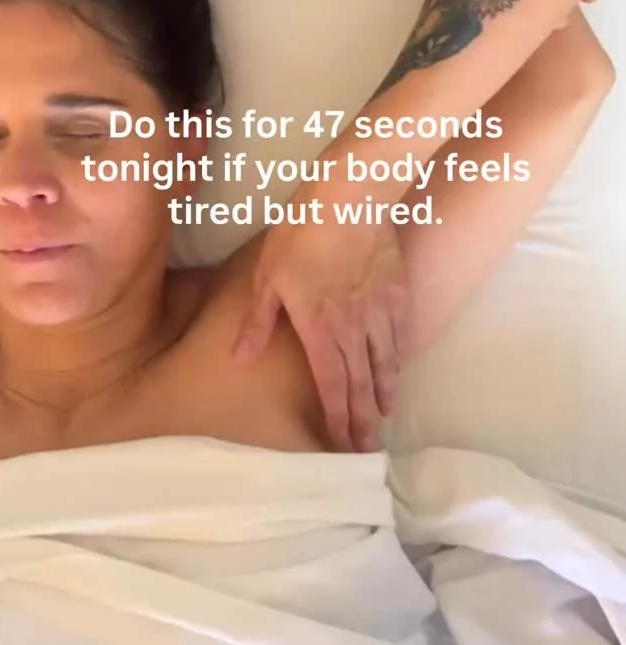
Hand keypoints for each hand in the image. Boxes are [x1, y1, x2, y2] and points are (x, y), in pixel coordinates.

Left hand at [232, 195, 410, 451]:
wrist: (351, 198)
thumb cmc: (301, 234)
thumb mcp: (267, 275)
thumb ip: (258, 320)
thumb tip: (241, 358)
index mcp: (320, 329)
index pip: (331, 385)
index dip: (336, 417)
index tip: (340, 443)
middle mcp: (354, 328)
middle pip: (361, 383)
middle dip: (362, 418)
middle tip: (366, 446)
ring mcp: (381, 310)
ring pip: (386, 362)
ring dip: (384, 391)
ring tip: (384, 413)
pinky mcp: (398, 290)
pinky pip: (402, 333)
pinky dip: (400, 355)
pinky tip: (399, 364)